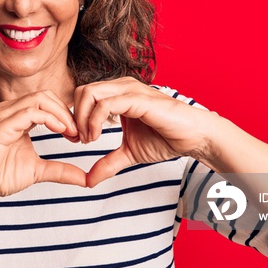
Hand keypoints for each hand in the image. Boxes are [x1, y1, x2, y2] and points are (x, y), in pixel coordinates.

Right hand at [0, 90, 86, 206]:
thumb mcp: (38, 171)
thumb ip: (60, 170)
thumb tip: (85, 179)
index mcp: (18, 116)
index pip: (47, 101)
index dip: (66, 115)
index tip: (78, 135)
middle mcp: (10, 110)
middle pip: (46, 95)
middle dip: (66, 112)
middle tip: (78, 134)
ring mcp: (5, 115)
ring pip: (40, 98)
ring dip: (61, 114)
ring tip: (72, 133)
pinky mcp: (2, 125)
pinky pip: (31, 112)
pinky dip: (50, 119)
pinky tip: (60, 131)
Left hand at [73, 77, 220, 186]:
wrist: (193, 137)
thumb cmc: (166, 138)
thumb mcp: (129, 153)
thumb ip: (108, 163)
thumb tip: (88, 181)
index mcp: (117, 93)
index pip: (83, 95)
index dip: (75, 117)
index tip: (77, 140)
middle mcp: (121, 87)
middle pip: (81, 91)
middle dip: (74, 117)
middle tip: (80, 140)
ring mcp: (129, 90)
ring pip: (89, 93)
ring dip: (82, 119)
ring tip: (89, 139)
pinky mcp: (138, 99)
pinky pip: (105, 104)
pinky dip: (94, 121)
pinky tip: (96, 137)